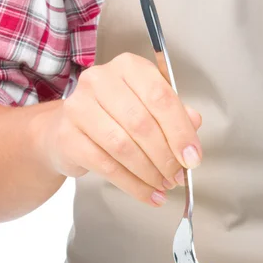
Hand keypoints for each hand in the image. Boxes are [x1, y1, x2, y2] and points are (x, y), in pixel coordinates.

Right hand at [43, 53, 201, 206]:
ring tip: (163, 186)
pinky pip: (107, 167)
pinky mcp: (68, 136)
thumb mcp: (148, 108)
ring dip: (149, 173)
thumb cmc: (114, 117)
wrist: (67, 130)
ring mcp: (80, 107)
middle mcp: (101, 80)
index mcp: (129, 68)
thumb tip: (195, 125)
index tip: (193, 158)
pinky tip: (149, 195)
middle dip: (166, 157)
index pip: (161, 97)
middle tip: (177, 177)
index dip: (180, 132)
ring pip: (123, 147)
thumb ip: (174, 114)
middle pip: (142, 124)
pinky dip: (133, 185)